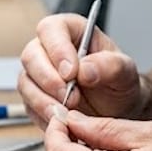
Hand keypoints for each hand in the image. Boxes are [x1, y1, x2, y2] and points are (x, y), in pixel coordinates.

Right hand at [17, 13, 142, 128]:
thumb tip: (85, 69)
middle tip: (70, 98)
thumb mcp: (125, 72)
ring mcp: (38, 73)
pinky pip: (28, 105)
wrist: (117, 110)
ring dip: (44, 101)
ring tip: (67, 113)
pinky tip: (62, 121)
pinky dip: (43, 115)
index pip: (51, 29)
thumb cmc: (118, 83)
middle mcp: (48, 49)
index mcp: (71, 31)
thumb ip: (111, 65)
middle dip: (49, 80)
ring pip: (26, 82)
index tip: (71, 73)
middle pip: (31, 56)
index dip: (57, 50)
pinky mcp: (33, 97)